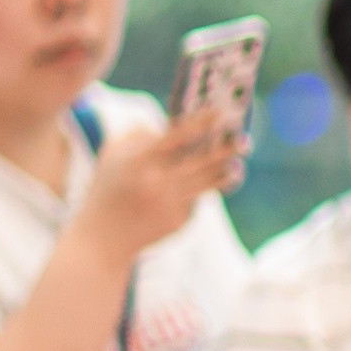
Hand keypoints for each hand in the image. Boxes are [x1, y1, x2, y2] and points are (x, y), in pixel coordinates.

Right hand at [71, 107, 246, 263]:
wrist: (104, 237)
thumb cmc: (108, 187)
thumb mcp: (113, 154)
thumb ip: (139, 134)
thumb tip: (171, 125)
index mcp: (140, 159)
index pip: (179, 135)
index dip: (203, 122)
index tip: (222, 113)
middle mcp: (159, 180)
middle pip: (203, 160)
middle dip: (227, 149)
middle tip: (245, 140)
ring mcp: (171, 203)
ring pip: (208, 183)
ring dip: (226, 172)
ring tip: (238, 166)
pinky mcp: (180, 221)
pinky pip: (194, 201)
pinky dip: (194, 195)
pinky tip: (186, 196)